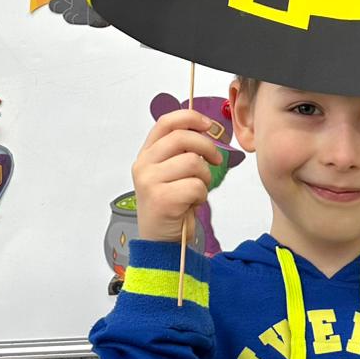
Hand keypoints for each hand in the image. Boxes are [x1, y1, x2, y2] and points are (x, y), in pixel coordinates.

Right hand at [132, 107, 224, 243]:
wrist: (160, 240)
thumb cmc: (171, 204)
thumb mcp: (170, 172)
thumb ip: (180, 151)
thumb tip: (206, 129)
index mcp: (146, 154)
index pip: (166, 122)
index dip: (190, 118)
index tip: (209, 125)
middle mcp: (143, 165)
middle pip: (183, 138)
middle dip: (207, 147)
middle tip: (216, 160)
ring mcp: (149, 181)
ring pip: (192, 163)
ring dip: (204, 177)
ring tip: (197, 189)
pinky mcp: (162, 199)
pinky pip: (195, 186)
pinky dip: (201, 195)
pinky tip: (192, 203)